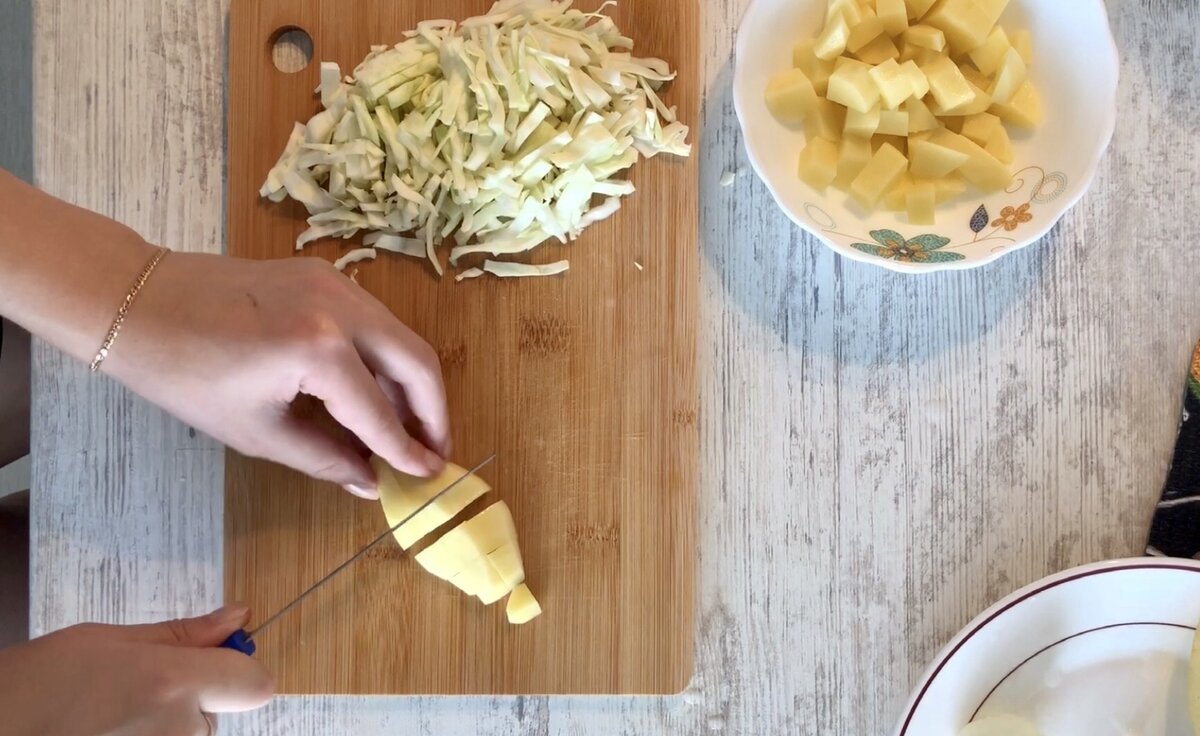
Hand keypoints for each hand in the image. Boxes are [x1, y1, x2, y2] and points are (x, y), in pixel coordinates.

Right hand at [0, 605, 273, 735]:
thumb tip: (236, 617)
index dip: (241, 667)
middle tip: (139, 686)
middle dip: (194, 694)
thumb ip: (183, 634)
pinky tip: (109, 731)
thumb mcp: (110, 640)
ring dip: (170, 722)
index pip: (255, 682)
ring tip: (114, 712)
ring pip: (193, 734)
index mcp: (172, 684)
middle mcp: (178, 730)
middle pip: (220, 709)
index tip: (220, 655)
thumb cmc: (37, 684)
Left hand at [106, 251, 450, 496]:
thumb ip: (324, 459)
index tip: (428, 477)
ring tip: (409, 429)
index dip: (406, 451)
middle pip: (417, 362)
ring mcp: (336, 283)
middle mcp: (340, 308)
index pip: (380, 412)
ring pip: (401, 337)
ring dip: (413, 385)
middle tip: (434, 452)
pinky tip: (376, 392)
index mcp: (318, 350)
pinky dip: (386, 359)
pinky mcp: (325, 275)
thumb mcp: (256, 431)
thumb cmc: (184, 374)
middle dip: (433, 413)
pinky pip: (375, 322)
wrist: (137, 301)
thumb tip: (370, 482)